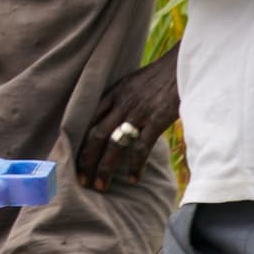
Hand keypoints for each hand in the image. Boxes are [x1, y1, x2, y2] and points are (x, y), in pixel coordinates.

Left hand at [71, 53, 178, 191]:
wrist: (182, 66)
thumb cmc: (158, 77)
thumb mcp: (132, 83)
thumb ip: (119, 100)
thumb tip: (110, 120)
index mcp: (113, 93)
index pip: (88, 120)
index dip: (78, 141)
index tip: (71, 158)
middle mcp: (120, 104)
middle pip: (96, 135)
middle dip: (86, 160)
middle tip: (81, 180)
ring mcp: (138, 112)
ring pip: (114, 145)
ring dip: (105, 168)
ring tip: (100, 186)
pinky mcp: (156, 120)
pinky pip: (141, 147)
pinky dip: (135, 165)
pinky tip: (132, 179)